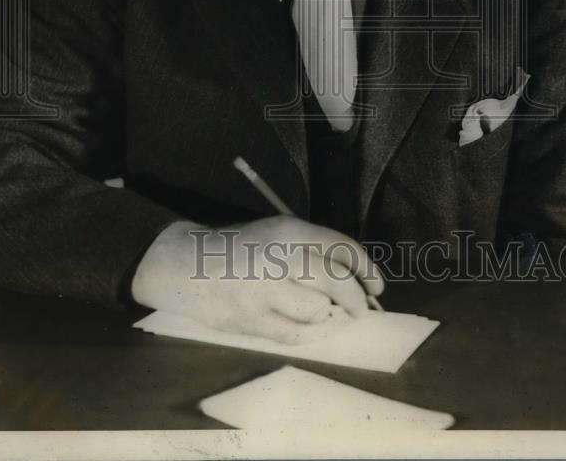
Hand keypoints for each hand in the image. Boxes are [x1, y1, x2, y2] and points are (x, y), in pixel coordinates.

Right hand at [130, 216, 384, 343]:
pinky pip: (297, 334)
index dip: (367, 269)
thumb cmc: (241, 247)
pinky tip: (317, 329)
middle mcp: (281, 258)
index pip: (342, 248)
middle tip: (360, 307)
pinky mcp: (254, 320)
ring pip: (319, 311)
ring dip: (332, 317)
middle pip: (337, 281)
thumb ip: (312, 248)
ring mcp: (266, 291)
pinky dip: (313, 334)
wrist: (189, 265)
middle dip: (356, 298)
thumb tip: (353, 276)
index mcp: (290, 231)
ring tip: (333, 316)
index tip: (376, 285)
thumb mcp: (278, 232)